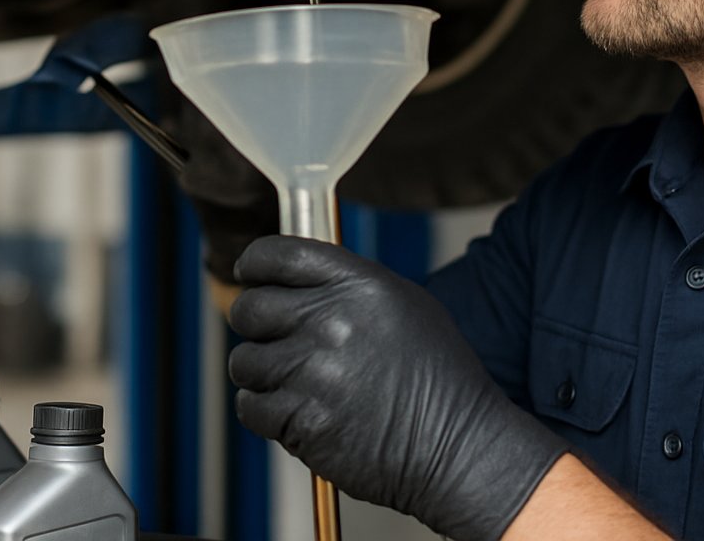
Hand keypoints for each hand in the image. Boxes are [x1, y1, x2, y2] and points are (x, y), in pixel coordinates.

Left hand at [228, 235, 566, 540]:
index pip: (278, 254)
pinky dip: (266, 414)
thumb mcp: (406, 306)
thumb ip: (349, 288)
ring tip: (297, 386)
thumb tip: (296, 282)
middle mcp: (332, 321)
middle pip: (249, 308)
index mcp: (360, 285)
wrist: (459, 449)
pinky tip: (298, 414)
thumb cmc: (438, 380)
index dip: (254, 264)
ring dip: (262, 375)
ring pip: (244, 362)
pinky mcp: (303, 420)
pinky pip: (252, 407)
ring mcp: (315, 372)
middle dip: (254, 326)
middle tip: (273, 342)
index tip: (250, 276)